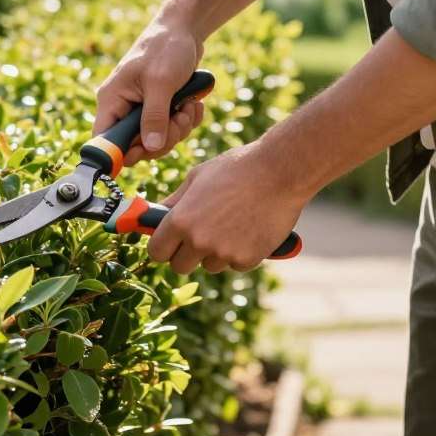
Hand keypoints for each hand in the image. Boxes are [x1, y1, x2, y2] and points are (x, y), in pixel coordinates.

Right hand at [94, 18, 204, 165]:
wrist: (184, 29)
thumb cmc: (166, 48)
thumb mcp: (161, 83)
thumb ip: (154, 117)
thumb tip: (151, 148)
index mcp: (112, 101)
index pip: (104, 139)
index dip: (121, 152)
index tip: (146, 150)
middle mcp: (123, 108)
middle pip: (135, 145)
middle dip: (162, 138)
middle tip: (179, 120)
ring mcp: (141, 110)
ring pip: (157, 140)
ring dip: (178, 128)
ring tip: (189, 106)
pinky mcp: (159, 109)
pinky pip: (171, 129)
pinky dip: (186, 121)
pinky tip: (194, 104)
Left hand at [148, 142, 309, 273]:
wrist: (280, 172)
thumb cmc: (236, 168)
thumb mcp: (196, 178)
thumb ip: (174, 202)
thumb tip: (155, 215)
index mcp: (180, 220)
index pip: (156, 252)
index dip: (162, 248)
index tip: (168, 243)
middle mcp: (198, 240)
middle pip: (179, 266)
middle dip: (186, 255)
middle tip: (198, 238)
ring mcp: (223, 252)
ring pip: (209, 266)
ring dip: (214, 253)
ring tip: (231, 226)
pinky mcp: (247, 259)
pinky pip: (235, 264)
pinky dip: (239, 253)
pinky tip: (249, 229)